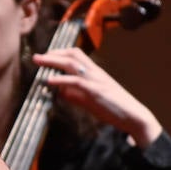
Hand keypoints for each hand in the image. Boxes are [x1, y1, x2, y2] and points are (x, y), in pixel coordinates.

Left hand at [31, 48, 162, 147]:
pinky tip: (49, 81)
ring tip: (39, 62)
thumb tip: (61, 93)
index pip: (77, 54)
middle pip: (72, 55)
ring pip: (72, 64)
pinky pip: (76, 82)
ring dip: (53, 62)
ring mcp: (96, 80)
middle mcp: (95, 73)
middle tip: (36, 57)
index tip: (47, 55)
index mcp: (96, 73)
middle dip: (52, 54)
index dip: (60, 52)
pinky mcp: (96, 91)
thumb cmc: (114, 109)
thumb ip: (76, 96)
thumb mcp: (92, 101)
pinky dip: (61, 80)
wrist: (134, 116)